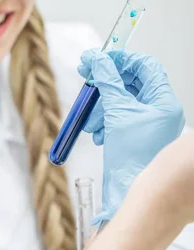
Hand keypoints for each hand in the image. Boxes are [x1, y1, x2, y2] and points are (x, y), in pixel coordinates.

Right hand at [77, 50, 184, 222]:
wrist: (127, 190)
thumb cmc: (131, 156)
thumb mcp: (116, 111)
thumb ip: (107, 81)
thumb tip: (97, 58)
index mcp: (164, 102)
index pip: (146, 67)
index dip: (122, 59)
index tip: (100, 58)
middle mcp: (160, 111)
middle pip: (131, 83)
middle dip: (107, 84)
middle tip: (86, 77)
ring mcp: (148, 124)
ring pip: (121, 101)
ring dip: (102, 105)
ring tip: (91, 119)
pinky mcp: (135, 135)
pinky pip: (118, 118)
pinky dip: (104, 120)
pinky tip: (97, 132)